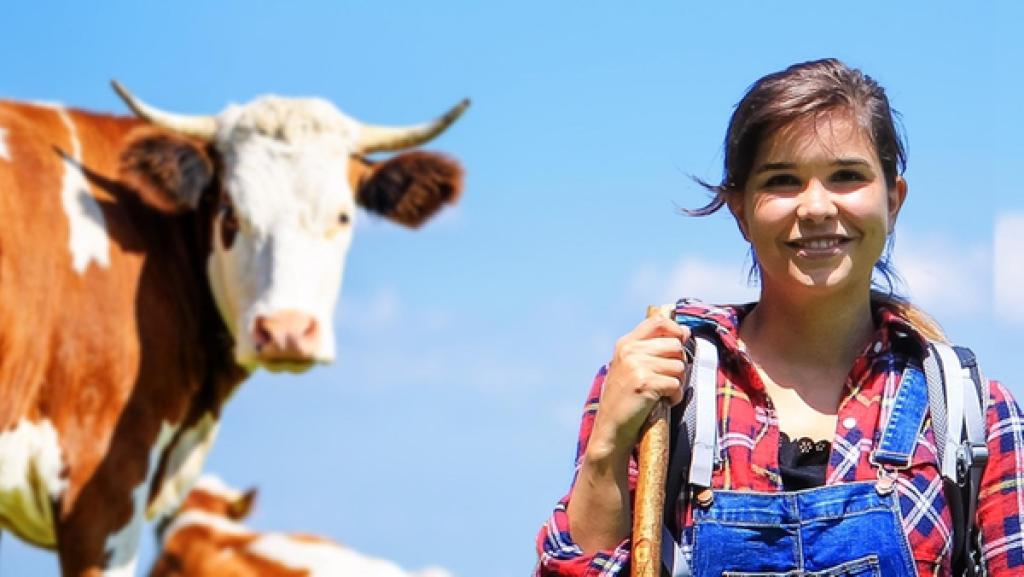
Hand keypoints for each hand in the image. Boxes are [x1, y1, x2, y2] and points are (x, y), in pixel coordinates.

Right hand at [587, 316, 689, 464]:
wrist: (611, 427)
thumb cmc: (625, 398)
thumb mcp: (630, 366)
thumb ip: (652, 348)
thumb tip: (684, 331)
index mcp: (626, 343)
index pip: (658, 321)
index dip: (675, 329)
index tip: (680, 342)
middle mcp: (630, 351)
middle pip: (674, 345)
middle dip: (678, 363)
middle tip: (667, 378)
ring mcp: (636, 366)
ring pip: (679, 365)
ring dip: (677, 382)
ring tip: (662, 392)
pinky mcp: (645, 383)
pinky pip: (676, 384)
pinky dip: (674, 396)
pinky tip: (662, 402)